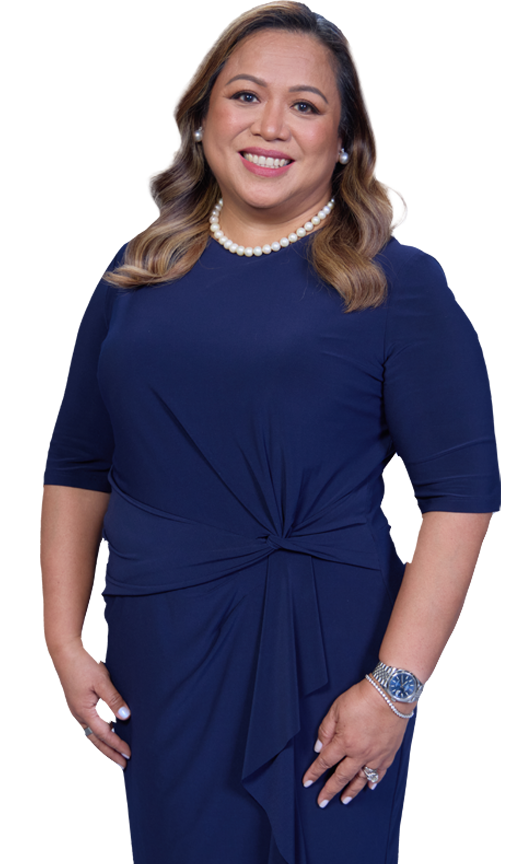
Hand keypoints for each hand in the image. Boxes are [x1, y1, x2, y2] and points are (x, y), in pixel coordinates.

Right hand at [50, 637, 131, 769]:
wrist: (65, 650)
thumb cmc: (82, 663)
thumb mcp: (102, 680)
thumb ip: (113, 699)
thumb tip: (125, 716)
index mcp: (84, 711)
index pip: (104, 734)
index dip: (117, 745)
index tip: (128, 754)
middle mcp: (78, 714)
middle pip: (95, 740)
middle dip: (109, 753)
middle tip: (122, 764)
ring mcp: (77, 709)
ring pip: (91, 732)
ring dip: (103, 744)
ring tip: (115, 754)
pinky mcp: (78, 702)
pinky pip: (89, 722)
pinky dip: (98, 731)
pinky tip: (106, 731)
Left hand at [302, 677, 413, 807]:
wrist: (391, 694)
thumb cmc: (364, 697)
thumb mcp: (336, 708)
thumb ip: (326, 729)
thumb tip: (319, 746)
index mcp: (344, 741)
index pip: (325, 761)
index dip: (314, 772)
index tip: (308, 781)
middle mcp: (359, 753)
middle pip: (341, 776)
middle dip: (330, 790)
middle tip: (322, 801)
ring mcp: (375, 755)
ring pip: (360, 779)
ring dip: (351, 791)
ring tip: (344, 799)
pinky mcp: (389, 753)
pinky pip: (380, 773)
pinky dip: (373, 781)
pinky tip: (369, 786)